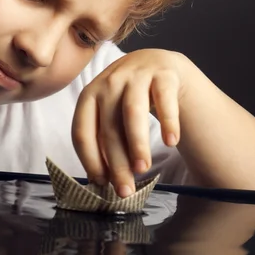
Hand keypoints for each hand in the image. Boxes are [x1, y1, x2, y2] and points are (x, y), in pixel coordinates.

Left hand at [72, 49, 188, 196]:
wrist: (159, 64)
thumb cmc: (130, 97)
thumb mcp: (111, 111)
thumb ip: (106, 139)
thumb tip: (103, 182)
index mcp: (90, 95)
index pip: (82, 131)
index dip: (90, 160)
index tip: (100, 183)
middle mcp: (110, 82)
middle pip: (109, 127)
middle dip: (117, 163)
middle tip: (126, 190)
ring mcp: (137, 75)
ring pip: (133, 112)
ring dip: (137, 144)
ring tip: (142, 169)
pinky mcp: (164, 73)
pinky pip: (165, 99)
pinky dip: (168, 122)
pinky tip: (171, 142)